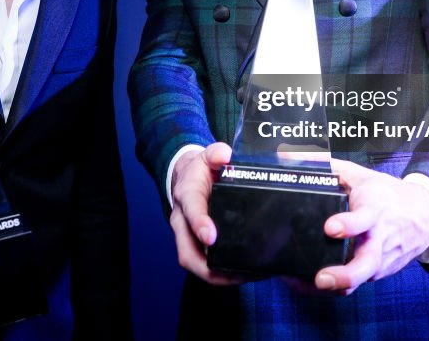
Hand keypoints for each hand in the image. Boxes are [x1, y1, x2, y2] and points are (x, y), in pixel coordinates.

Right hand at [168, 142, 246, 284]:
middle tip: (237, 272)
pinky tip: (243, 273)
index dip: (199, 224)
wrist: (186, 178)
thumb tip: (225, 155)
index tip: (211, 237)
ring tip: (246, 276)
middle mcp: (182, 220)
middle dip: (209, 267)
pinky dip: (221, 273)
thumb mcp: (208, 156)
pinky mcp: (195, 246)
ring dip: (218, 275)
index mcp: (187, 195)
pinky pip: (204, 265)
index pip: (190, 211)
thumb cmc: (200, 170)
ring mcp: (187, 236)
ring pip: (195, 264)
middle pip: (187, 252)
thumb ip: (216, 153)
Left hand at [310, 159, 428, 295]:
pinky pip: (356, 284)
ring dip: (336, 286)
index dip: (348, 225)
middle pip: (366, 264)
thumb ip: (326, 166)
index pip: (364, 219)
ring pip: (361, 279)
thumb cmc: (386, 194)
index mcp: (375, 211)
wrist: (425, 215)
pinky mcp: (377, 273)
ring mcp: (379, 260)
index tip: (331, 228)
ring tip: (310, 287)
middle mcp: (379, 240)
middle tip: (322, 278)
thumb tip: (289, 155)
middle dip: (345, 274)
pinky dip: (334, 287)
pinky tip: (307, 285)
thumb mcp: (360, 175)